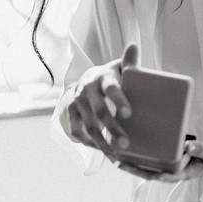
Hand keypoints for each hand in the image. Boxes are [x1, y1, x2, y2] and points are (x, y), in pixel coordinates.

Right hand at [64, 43, 139, 158]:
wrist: (86, 82)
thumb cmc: (111, 78)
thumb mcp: (119, 69)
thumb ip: (129, 62)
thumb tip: (133, 46)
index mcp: (101, 77)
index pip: (110, 88)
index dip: (118, 100)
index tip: (129, 113)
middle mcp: (86, 89)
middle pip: (99, 111)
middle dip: (112, 129)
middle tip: (126, 144)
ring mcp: (76, 102)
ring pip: (88, 126)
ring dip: (102, 143)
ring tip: (116, 155)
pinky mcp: (69, 114)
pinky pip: (77, 132)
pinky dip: (90, 144)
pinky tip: (104, 152)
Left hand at [118, 140, 202, 182]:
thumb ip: (200, 149)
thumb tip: (188, 146)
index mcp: (177, 174)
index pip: (160, 176)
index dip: (146, 172)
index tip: (134, 168)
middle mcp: (167, 172)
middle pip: (145, 173)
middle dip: (130, 168)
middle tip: (116, 161)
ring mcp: (163, 168)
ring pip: (143, 168)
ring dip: (128, 163)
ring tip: (112, 153)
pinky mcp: (162, 162)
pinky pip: (147, 160)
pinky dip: (135, 156)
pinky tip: (124, 147)